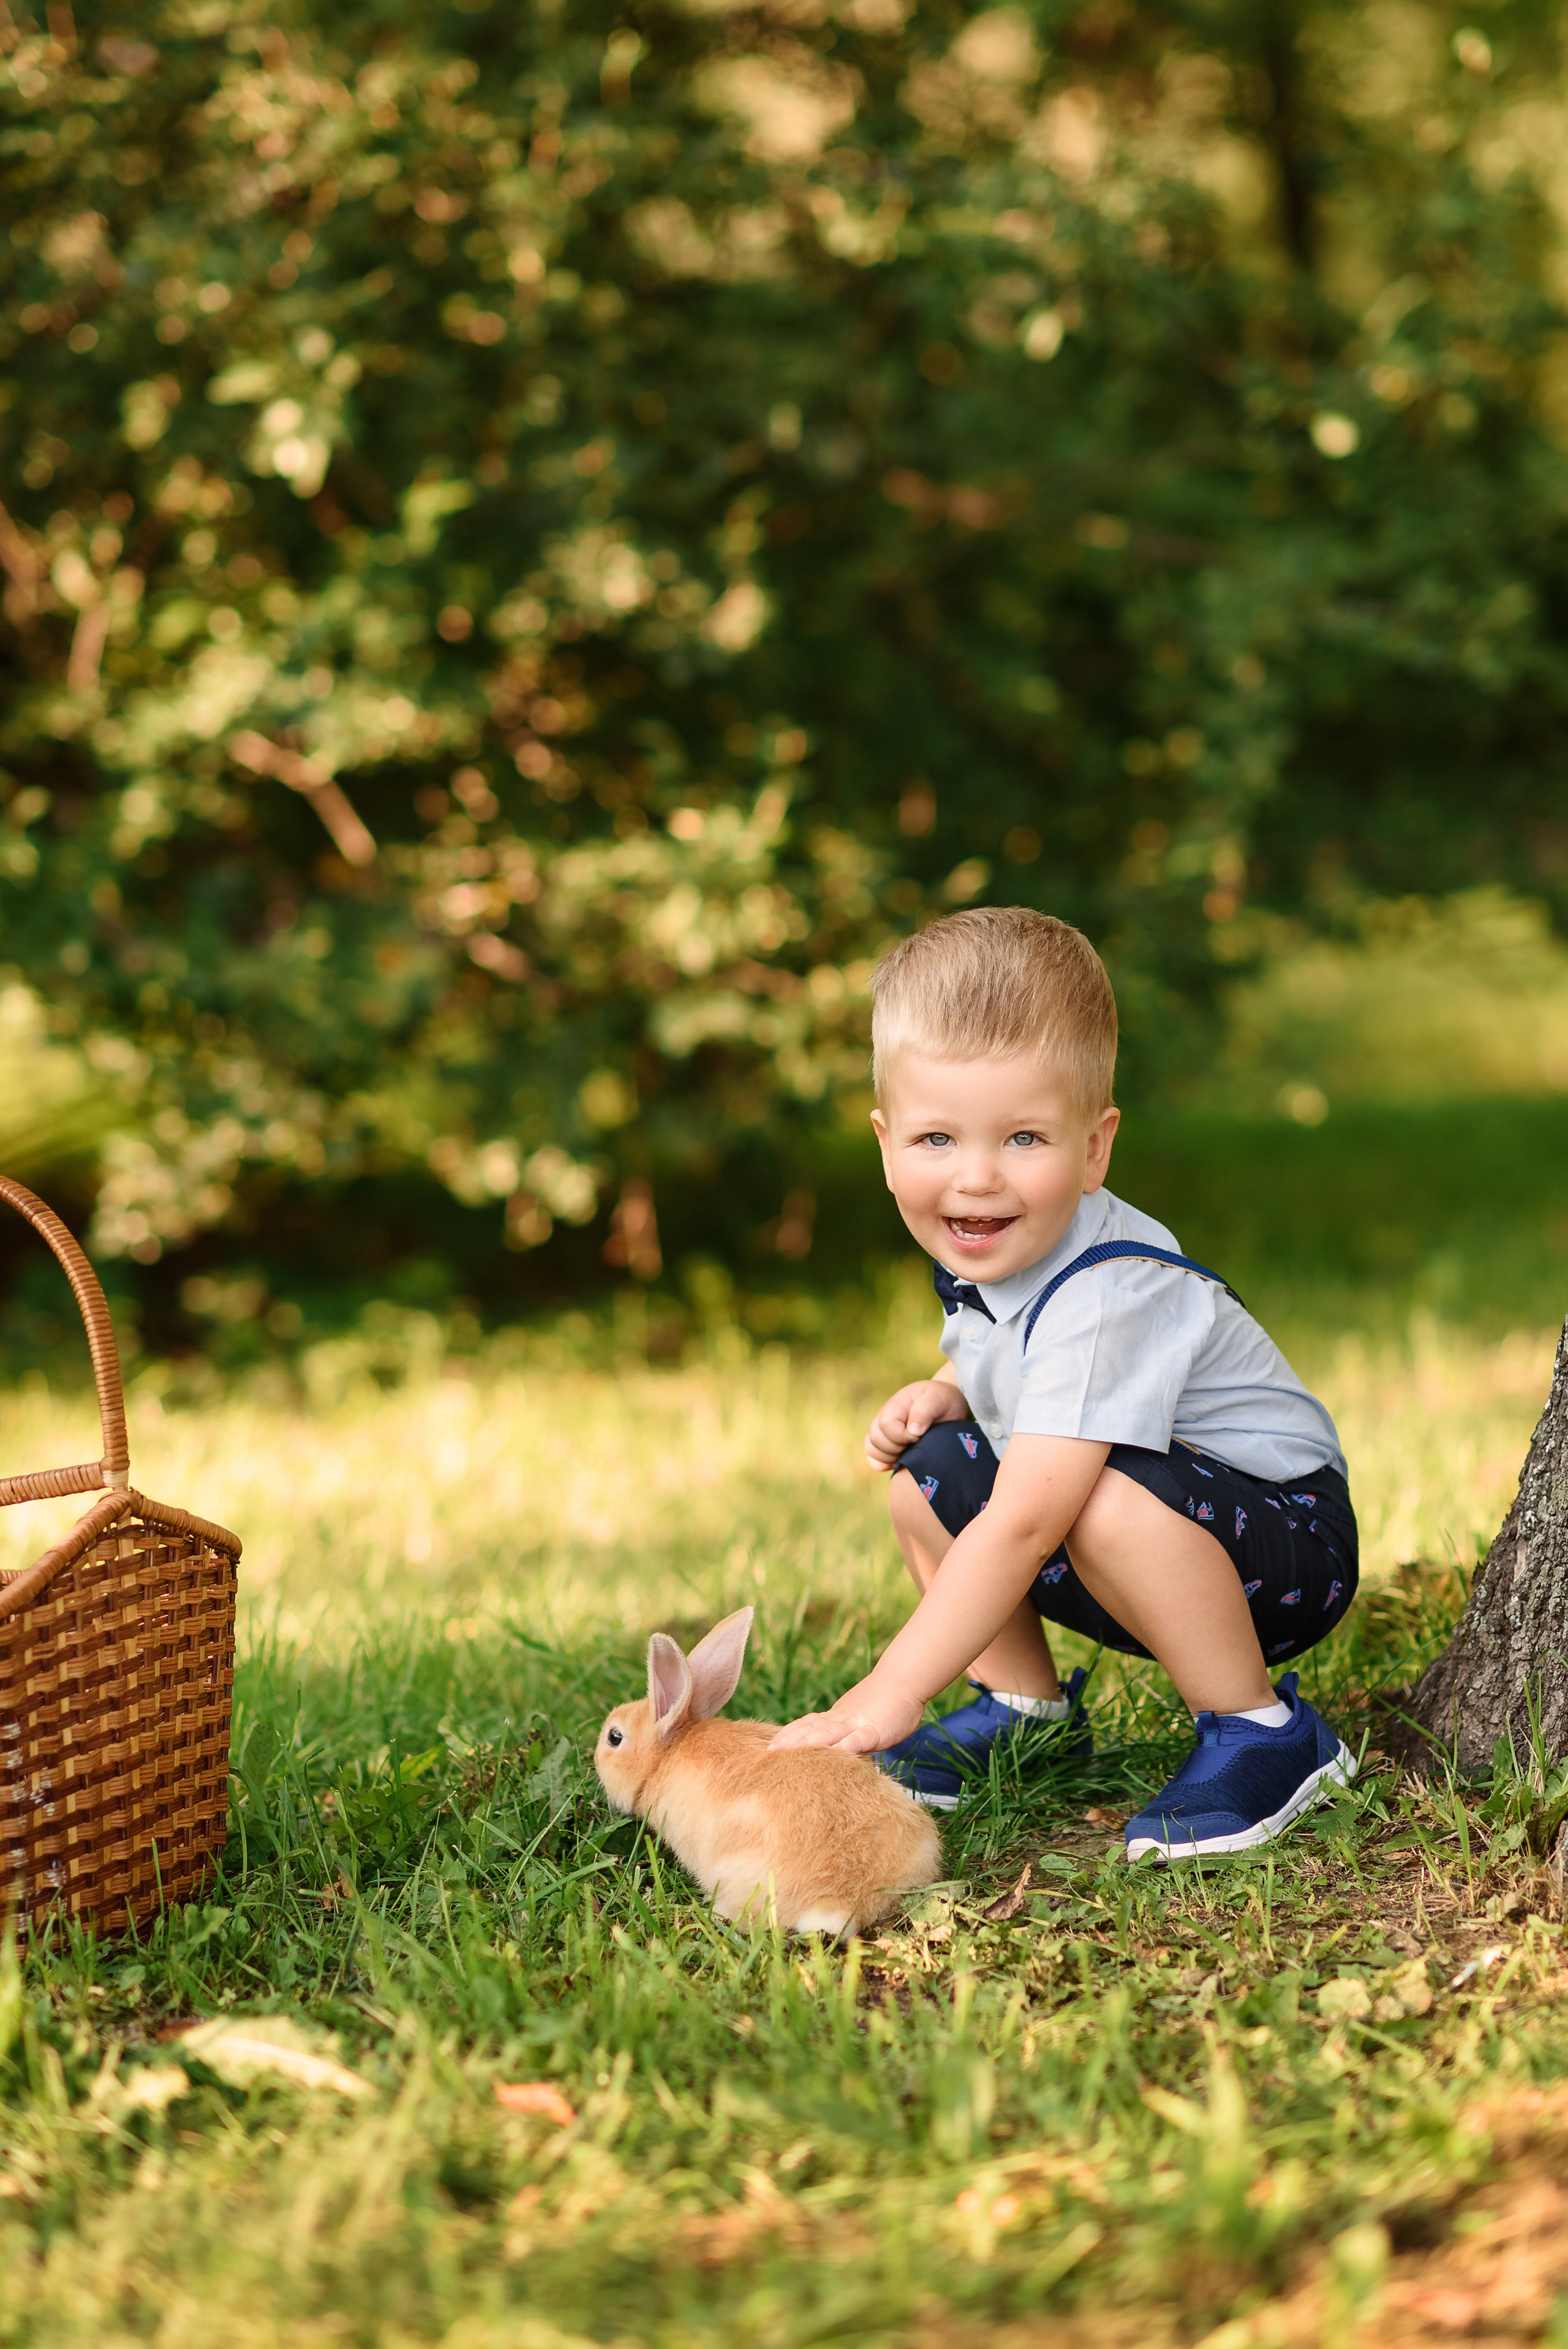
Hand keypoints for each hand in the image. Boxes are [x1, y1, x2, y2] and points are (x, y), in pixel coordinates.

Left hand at [768, 1672, 922, 1754]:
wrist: (904, 1681)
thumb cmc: (885, 1701)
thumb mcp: (860, 1717)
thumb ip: (846, 1732)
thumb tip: (833, 1748)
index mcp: (837, 1717)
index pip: (807, 1725)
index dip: (789, 1734)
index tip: (770, 1745)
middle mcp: (842, 1719)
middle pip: (811, 1730)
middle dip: (789, 1741)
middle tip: (768, 1752)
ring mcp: (857, 1723)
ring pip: (827, 1733)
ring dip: (806, 1743)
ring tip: (787, 1753)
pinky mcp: (875, 1730)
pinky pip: (857, 1740)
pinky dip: (844, 1747)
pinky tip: (832, 1756)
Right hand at [865, 1378, 968, 1469]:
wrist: (948, 1407)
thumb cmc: (943, 1401)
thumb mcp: (938, 1399)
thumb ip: (924, 1410)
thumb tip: (912, 1430)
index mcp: (896, 1405)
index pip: (885, 1424)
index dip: (901, 1435)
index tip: (920, 1435)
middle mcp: (885, 1418)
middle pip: (875, 1439)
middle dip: (896, 1447)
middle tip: (916, 1443)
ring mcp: (884, 1432)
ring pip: (872, 1449)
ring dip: (889, 1456)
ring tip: (909, 1452)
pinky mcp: (887, 1445)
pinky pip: (873, 1458)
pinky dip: (883, 1463)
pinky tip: (899, 1461)